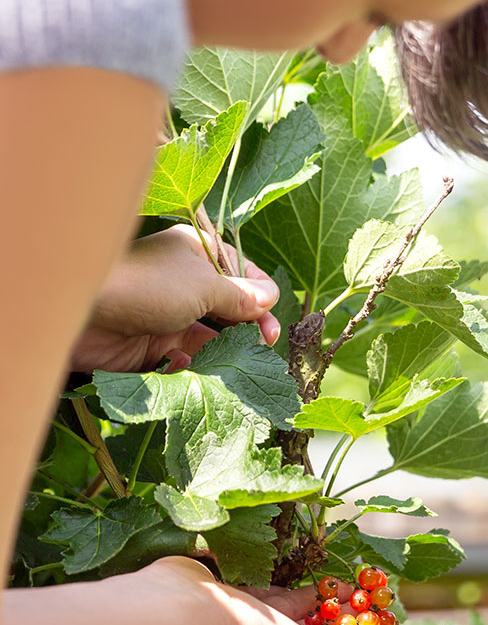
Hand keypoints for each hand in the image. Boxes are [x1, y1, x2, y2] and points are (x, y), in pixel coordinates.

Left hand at [70, 225, 281, 372]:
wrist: (79, 313)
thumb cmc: (146, 286)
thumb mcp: (204, 286)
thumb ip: (241, 297)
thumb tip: (270, 298)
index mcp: (197, 255)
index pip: (242, 275)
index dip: (261, 300)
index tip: (271, 328)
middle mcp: (183, 284)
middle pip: (229, 309)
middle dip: (247, 330)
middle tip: (261, 349)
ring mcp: (168, 315)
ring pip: (209, 338)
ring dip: (223, 353)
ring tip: (235, 367)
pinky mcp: (150, 346)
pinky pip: (183, 360)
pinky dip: (191, 368)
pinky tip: (187, 368)